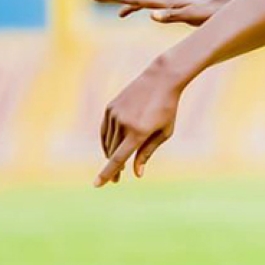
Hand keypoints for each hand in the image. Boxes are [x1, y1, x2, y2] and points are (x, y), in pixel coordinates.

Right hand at [89, 0, 226, 25]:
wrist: (223, 2)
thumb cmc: (209, 11)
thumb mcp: (192, 16)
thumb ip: (172, 16)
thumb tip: (150, 16)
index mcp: (163, 0)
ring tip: (99, 0)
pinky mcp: (168, 4)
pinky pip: (143, 3)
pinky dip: (130, 6)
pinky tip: (124, 14)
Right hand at [94, 65, 183, 186]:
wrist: (160, 79)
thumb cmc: (167, 108)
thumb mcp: (164, 132)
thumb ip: (147, 152)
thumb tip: (136, 173)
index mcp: (138, 132)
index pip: (118, 158)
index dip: (107, 173)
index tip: (97, 185)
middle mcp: (123, 123)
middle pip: (113, 152)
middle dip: (115, 167)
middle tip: (117, 180)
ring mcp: (115, 115)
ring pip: (108, 142)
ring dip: (112, 153)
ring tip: (120, 162)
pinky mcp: (110, 108)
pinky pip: (105, 130)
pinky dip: (108, 140)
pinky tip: (112, 146)